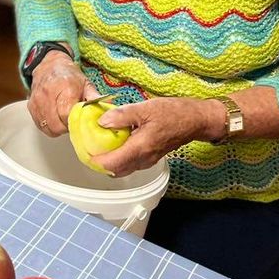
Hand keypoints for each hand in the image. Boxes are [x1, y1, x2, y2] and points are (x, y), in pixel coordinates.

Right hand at [27, 51, 99, 137]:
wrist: (49, 65)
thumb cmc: (69, 75)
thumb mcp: (86, 84)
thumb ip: (95, 99)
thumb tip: (107, 111)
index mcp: (65, 89)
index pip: (68, 115)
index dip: (75, 121)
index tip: (80, 120)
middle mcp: (48, 95)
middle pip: (57, 125)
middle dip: (67, 127)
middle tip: (73, 121)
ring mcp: (37, 102)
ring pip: (48, 128)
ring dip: (57, 128)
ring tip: (64, 119)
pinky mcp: (31, 107)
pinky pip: (40, 125)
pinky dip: (48, 126)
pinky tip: (55, 119)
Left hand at [91, 96, 220, 175]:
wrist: (195, 120)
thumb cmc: (173, 113)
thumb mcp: (145, 108)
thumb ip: (122, 115)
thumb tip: (102, 122)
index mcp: (140, 148)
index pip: (111, 163)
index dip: (94, 159)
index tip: (82, 149)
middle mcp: (143, 159)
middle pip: (114, 170)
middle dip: (98, 162)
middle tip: (86, 148)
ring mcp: (148, 160)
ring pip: (122, 169)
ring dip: (108, 162)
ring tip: (96, 146)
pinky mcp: (151, 157)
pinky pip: (130, 164)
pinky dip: (118, 158)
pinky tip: (114, 144)